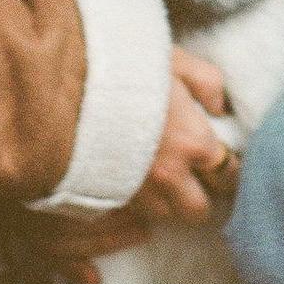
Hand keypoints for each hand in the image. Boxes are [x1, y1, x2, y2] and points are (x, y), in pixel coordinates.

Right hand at [27, 53, 234, 283]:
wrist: (56, 83)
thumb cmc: (117, 65)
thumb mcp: (171, 58)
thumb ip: (206, 81)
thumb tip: (219, 107)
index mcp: (192, 142)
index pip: (227, 173)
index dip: (227, 170)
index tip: (222, 165)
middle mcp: (167, 177)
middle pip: (197, 210)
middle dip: (199, 197)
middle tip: (192, 180)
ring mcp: (133, 194)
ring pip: (162, 219)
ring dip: (164, 205)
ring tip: (155, 184)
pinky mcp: (102, 202)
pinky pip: (124, 225)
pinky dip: (129, 217)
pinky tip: (129, 198)